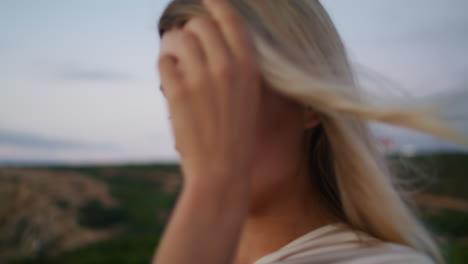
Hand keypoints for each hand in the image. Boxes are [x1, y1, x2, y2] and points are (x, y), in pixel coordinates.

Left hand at [158, 0, 260, 189]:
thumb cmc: (237, 135)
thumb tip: (209, 44)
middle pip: (200, 25)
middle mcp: (226, 67)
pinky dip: (166, 66)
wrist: (222, 171)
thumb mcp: (249, 97)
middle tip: (187, 43)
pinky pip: (164, 61)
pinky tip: (173, 81)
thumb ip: (235, 68)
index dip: (216, 3)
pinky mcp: (178, 92)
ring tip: (177, 61)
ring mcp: (201, 79)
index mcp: (249, 68)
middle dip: (190, 31)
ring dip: (175, 46)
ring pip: (179, 39)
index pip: (231, 19)